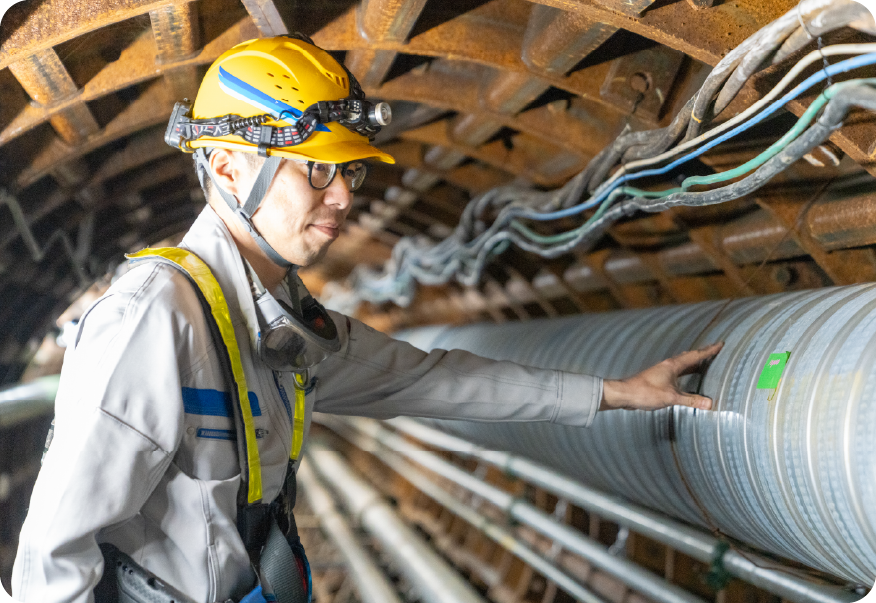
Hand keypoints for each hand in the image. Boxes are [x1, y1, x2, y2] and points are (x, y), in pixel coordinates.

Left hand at [600, 342, 723, 411]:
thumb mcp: (671, 397)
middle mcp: (668, 365)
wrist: (625, 394)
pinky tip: (686, 379)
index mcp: (673, 365)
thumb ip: (691, 400)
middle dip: (702, 354)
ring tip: (704, 364)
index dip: (709, 350)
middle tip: (714, 351)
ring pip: (682, 364)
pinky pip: (677, 372)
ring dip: (694, 363)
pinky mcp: (658, 378)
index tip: (720, 344)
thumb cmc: (645, 392)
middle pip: (689, 357)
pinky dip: (685, 372)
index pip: (695, 355)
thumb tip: (710, 403)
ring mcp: (662, 371)